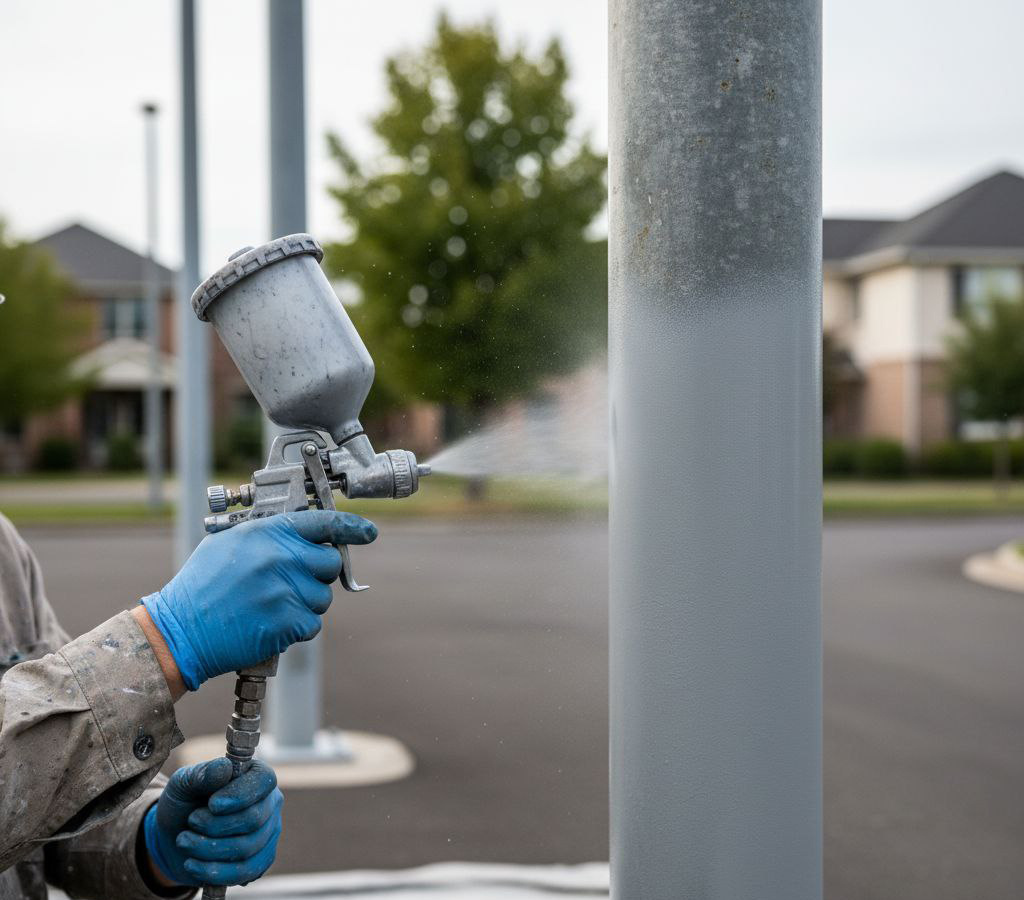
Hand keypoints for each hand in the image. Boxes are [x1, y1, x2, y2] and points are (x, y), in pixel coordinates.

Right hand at [141, 510, 375, 689]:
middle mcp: (282, 557)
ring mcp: (286, 590)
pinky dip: (297, 627)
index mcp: (268, 532)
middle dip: (318, 574)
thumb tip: (302, 535)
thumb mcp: (230, 542)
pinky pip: (312, 624)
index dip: (352, 527)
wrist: (180, 631)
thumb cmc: (201, 586)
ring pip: (323, 597)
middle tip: (293, 583)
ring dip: (306, 603)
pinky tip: (271, 624)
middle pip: (331, 563)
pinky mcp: (287, 622)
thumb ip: (268, 535)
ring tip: (272, 605)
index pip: (324, 522)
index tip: (368, 532)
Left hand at [144, 758, 282, 887]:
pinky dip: (215, 872)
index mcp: (256, 775)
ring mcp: (269, 832)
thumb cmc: (185, 801)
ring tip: (183, 842)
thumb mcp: (184, 783)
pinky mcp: (261, 859)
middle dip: (215, 826)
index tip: (212, 804)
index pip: (263, 781)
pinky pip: (246, 872)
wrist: (176, 835)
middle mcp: (269, 802)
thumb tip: (225, 767)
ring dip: (208, 849)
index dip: (240, 795)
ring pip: (247, 848)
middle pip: (254, 818)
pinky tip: (192, 865)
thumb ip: (202, 774)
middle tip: (190, 822)